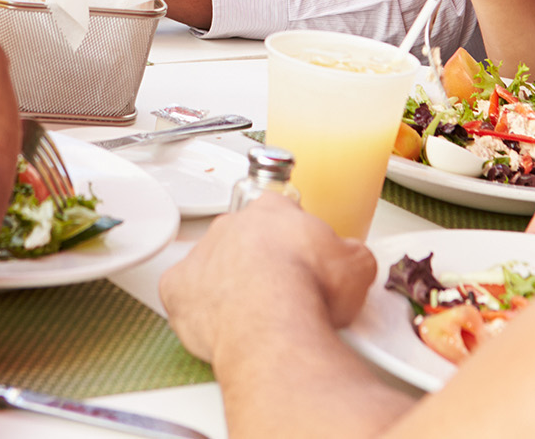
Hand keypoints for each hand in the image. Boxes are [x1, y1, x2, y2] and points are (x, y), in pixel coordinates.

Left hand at [159, 195, 374, 362]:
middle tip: (279, 290)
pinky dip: (195, 308)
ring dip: (227, 283)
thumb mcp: (356, 265)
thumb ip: (350, 253)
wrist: (275, 321)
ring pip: (211, 265)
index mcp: (272, 212)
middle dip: (259, 261)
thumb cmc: (311, 292)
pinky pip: (181, 294)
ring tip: (251, 314)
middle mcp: (232, 226)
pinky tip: (215, 323)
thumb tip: (353, 259)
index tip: (299, 257)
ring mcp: (202, 255)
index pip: (278, 213)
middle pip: (243, 238)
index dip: (291, 239)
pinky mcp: (177, 288)